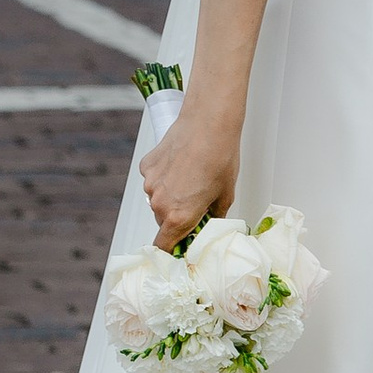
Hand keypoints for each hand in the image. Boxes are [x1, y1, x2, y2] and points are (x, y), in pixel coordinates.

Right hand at [139, 109, 237, 251]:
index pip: (164, 247)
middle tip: (196, 201)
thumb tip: (211, 224)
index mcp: (179, 217)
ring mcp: (150, 184)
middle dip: (177, 217)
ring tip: (191, 177)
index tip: (180, 247)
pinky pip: (154, 179)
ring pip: (158, 199)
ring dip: (170, 195)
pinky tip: (180, 163)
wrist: (209, 122)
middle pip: (163, 222)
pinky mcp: (146, 166)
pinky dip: (164, 176)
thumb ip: (214, 216)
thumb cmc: (220, 156)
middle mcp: (159, 203)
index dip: (172, 249)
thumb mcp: (225, 194)